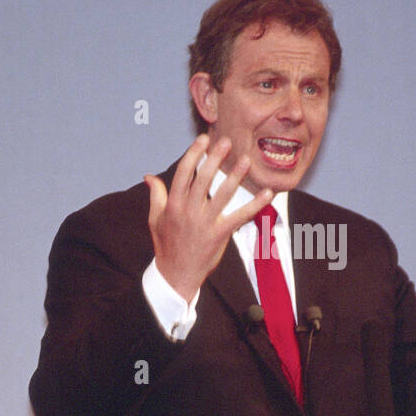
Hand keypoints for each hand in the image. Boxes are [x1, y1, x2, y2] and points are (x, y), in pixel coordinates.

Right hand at [145, 135, 272, 300]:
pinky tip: (268, 193)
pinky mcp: (219, 235)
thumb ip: (156, 195)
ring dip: (235, 176)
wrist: (175, 275)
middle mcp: (188, 211)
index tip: (203, 139)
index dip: (193, 154)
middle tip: (227, 141)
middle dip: (215, 159)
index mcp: (173, 204)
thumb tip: (148, 176)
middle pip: (203, 180)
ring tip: (246, 160)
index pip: (183, 173)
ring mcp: (204, 223)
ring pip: (223, 195)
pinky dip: (255, 205)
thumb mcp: (156, 218)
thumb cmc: (166, 245)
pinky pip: (240, 217)